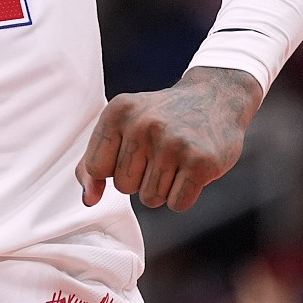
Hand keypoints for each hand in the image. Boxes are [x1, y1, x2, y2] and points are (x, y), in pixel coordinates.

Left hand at [77, 66, 261, 210]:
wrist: (214, 98)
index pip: (96, 167)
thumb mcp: (122, 125)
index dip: (114, 168)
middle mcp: (144, 123)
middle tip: (160, 152)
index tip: (133, 150)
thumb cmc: (161, 119)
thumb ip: (95, 162)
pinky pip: (177, 204)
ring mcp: (173, 142)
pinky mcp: (201, 161)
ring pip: (151, 199)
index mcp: (118, 111)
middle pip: (124, 187)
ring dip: (163, 187)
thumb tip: (89, 200)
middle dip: (141, 179)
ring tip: (176, 158)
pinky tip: (191, 168)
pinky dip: (184, 194)